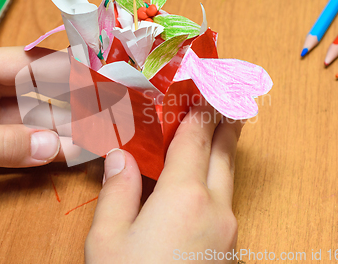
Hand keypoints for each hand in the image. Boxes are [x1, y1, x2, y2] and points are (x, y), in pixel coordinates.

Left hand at [0, 47, 80, 219]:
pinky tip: (62, 154)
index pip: (26, 64)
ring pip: (27, 120)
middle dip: (66, 105)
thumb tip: (55, 147)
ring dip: (56, 130)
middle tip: (101, 116)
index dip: (62, 72)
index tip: (95, 83)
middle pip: (32, 93)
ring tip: (91, 137)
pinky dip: (38, 150)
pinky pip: (16, 144)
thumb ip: (6, 144)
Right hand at [85, 103, 243, 262]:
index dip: (199, 112)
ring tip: (223, 132)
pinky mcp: (229, 250)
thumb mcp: (108, 238)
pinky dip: (220, 178)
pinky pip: (226, 202)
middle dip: (224, 125)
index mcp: (184, 197)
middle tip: (226, 102)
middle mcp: (215, 210)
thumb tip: (121, 158)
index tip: (202, 90)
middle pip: (224, 155)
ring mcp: (227, 231)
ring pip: (228, 179)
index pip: (195, 140)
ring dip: (224, 151)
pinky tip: (207, 180)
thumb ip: (117, 192)